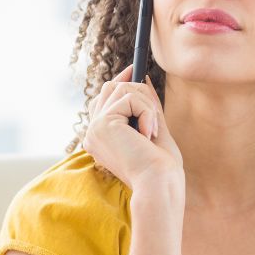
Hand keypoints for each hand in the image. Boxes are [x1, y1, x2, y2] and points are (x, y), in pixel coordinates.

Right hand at [81, 65, 183, 190]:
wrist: (159, 184)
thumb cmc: (161, 167)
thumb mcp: (154, 128)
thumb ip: (146, 105)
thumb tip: (142, 79)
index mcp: (101, 138)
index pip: (104, 100)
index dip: (119, 82)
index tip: (134, 70)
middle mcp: (93, 133)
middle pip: (111, 89)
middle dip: (139, 92)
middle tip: (154, 110)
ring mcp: (95, 128)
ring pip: (122, 90)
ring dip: (147, 105)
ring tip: (153, 131)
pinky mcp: (103, 124)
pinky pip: (129, 98)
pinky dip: (147, 112)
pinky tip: (149, 134)